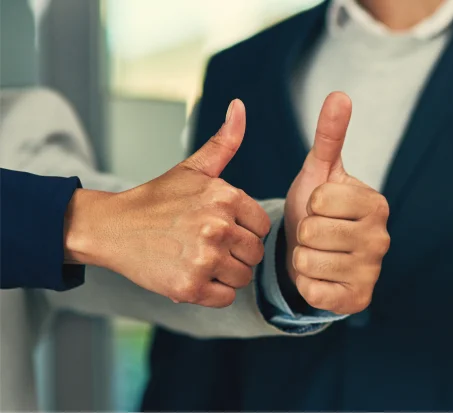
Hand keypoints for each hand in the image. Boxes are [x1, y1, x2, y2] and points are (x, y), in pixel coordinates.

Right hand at [63, 99, 271, 306]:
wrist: (111, 228)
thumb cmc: (158, 199)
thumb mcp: (193, 168)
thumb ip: (225, 142)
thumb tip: (240, 106)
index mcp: (225, 197)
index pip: (262, 226)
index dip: (243, 229)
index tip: (219, 227)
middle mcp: (218, 227)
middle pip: (254, 253)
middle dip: (236, 253)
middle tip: (206, 246)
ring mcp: (204, 258)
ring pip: (243, 277)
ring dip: (225, 274)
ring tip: (199, 259)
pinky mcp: (189, 287)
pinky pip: (225, 298)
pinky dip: (212, 293)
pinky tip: (193, 276)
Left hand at [284, 92, 389, 313]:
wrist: (317, 255)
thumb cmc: (318, 210)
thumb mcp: (319, 172)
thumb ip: (329, 135)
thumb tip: (339, 94)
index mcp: (376, 203)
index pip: (321, 199)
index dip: (310, 203)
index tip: (321, 208)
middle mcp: (382, 238)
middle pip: (312, 231)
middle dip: (304, 233)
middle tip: (317, 234)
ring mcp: (372, 271)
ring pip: (308, 261)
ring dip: (302, 258)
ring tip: (317, 254)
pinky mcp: (358, 300)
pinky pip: (312, 290)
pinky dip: (307, 284)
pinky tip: (320, 277)